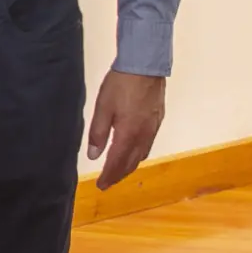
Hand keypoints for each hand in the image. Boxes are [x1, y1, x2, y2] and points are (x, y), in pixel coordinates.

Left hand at [87, 71, 166, 189]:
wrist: (145, 67)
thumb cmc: (121, 85)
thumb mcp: (103, 108)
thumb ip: (98, 133)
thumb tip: (94, 156)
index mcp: (128, 134)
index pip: (117, 163)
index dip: (108, 176)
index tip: (100, 186)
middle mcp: (144, 135)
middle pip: (131, 163)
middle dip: (119, 175)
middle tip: (107, 182)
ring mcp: (153, 128)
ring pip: (141, 155)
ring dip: (129, 166)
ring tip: (118, 171)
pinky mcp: (157, 120)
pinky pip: (147, 145)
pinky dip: (138, 154)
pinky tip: (133, 151)